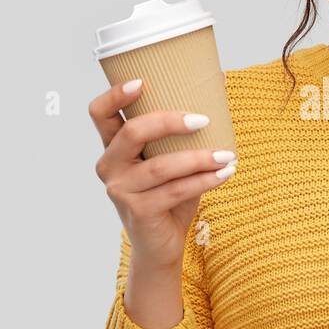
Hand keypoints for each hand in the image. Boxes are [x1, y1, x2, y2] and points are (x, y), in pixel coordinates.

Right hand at [89, 78, 236, 273]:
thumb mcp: (172, 160)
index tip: (141, 82)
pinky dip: (204, 180)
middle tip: (204, 120)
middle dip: (169, 121)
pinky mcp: (138, 211)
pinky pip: (175, 191)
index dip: (115, 95)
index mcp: (113, 148)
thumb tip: (218, 82)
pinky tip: (225, 174)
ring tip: (227, 154)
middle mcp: (109, 166)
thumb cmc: (169, 196)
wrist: (161, 245)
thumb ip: (184, 132)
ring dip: (198, 157)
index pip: (100, 114)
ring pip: (160, 166)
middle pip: (132, 132)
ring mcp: (120, 190)